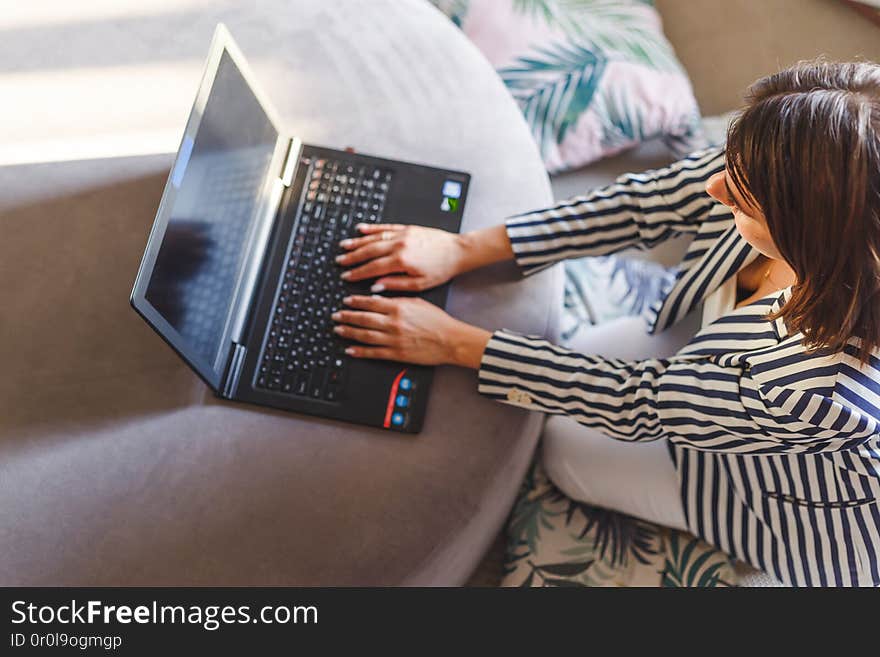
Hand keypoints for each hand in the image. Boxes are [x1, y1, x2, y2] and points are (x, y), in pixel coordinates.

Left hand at [331, 294, 491, 368]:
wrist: (449, 340)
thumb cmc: (437, 321)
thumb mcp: (418, 302)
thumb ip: (397, 299)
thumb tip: (378, 298)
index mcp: (399, 308)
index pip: (371, 303)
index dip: (356, 302)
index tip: (346, 301)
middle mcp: (393, 323)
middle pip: (363, 319)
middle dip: (347, 316)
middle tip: (336, 315)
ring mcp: (393, 340)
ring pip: (364, 335)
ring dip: (349, 332)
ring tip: (338, 329)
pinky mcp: (396, 354)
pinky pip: (373, 353)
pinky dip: (360, 351)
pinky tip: (350, 349)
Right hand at [336, 223, 465, 291]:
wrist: (457, 251)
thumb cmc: (441, 269)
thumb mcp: (419, 284)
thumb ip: (395, 285)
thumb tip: (376, 286)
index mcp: (401, 261)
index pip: (372, 268)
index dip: (357, 273)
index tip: (347, 276)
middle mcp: (399, 245)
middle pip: (369, 251)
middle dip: (352, 257)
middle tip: (340, 261)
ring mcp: (402, 234)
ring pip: (374, 238)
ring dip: (357, 242)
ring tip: (344, 246)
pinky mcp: (407, 228)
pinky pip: (385, 227)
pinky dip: (372, 229)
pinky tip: (361, 229)